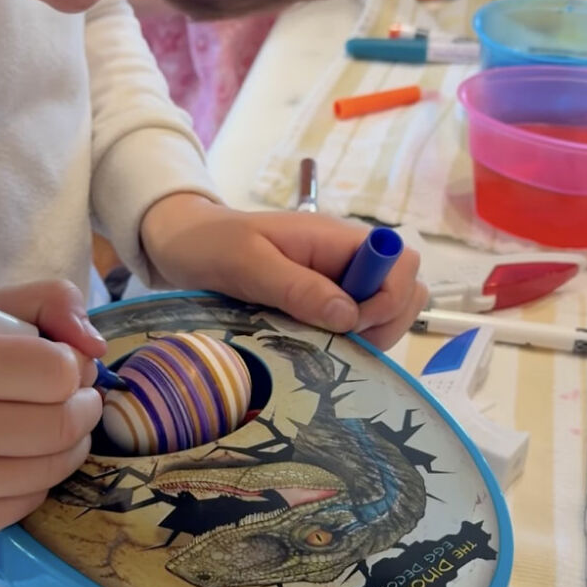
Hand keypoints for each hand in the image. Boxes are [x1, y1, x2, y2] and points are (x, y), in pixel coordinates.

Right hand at [0, 281, 105, 546]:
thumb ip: (50, 301)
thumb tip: (96, 347)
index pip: (59, 372)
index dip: (73, 362)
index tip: (61, 359)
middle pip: (65, 424)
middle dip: (83, 403)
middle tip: (69, 394)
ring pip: (56, 467)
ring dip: (69, 440)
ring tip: (45, 419)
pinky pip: (32, 501)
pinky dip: (37, 476)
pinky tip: (11, 453)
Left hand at [142, 194, 426, 347]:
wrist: (182, 244)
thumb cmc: (210, 245)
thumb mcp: (247, 263)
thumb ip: (297, 286)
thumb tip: (349, 315)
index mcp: (336, 239)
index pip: (402, 262)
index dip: (389, 299)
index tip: (349, 323)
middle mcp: (346, 260)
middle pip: (404, 292)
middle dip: (384, 324)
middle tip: (336, 340)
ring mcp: (337, 281)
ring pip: (385, 313)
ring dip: (366, 337)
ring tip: (320, 346)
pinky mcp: (322, 302)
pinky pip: (356, 325)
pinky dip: (347, 342)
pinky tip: (312, 348)